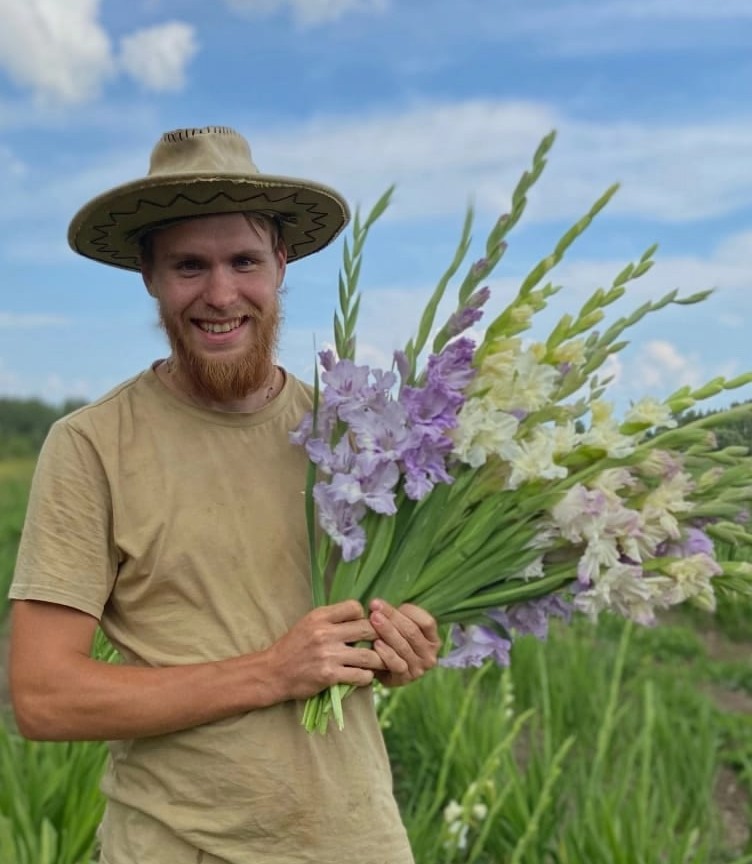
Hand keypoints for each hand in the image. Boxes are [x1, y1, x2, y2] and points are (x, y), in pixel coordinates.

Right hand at [264, 600, 382, 701]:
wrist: (273, 672)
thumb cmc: (293, 647)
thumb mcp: (308, 623)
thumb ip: (332, 619)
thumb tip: (360, 616)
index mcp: (320, 616)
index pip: (355, 607)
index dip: (363, 616)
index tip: (361, 625)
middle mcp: (325, 633)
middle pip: (367, 629)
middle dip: (377, 637)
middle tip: (380, 644)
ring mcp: (328, 655)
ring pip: (369, 655)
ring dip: (378, 660)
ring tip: (378, 662)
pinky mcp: (329, 675)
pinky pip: (360, 675)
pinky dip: (367, 676)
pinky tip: (364, 675)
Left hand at [368, 600, 440, 687]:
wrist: (386, 672)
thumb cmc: (394, 643)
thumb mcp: (401, 629)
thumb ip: (397, 618)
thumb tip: (378, 604)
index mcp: (433, 640)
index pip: (427, 622)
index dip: (408, 611)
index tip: (386, 604)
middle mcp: (429, 655)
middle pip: (412, 632)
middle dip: (392, 617)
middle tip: (375, 609)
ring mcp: (418, 669)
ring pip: (403, 647)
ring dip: (387, 631)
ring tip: (373, 620)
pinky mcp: (404, 679)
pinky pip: (396, 664)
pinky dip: (386, 653)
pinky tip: (376, 643)